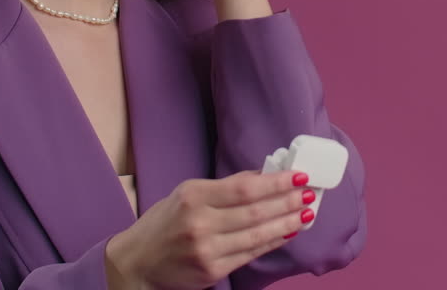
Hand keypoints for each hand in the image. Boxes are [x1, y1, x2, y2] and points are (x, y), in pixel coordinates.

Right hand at [104, 170, 313, 289]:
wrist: (137, 262)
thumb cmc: (164, 222)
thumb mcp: (187, 193)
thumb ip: (225, 186)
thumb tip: (264, 175)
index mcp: (194, 196)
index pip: (244, 188)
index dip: (275, 182)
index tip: (298, 176)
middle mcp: (199, 223)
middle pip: (254, 211)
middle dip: (287, 202)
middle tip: (310, 193)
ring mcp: (206, 250)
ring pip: (256, 235)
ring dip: (286, 223)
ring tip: (306, 213)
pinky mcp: (211, 271)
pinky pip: (250, 254)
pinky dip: (272, 242)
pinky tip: (287, 233)